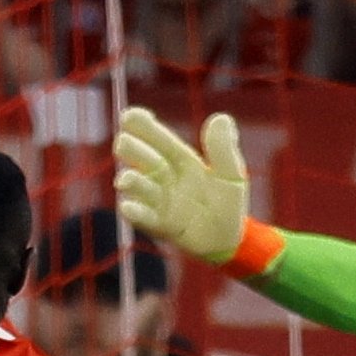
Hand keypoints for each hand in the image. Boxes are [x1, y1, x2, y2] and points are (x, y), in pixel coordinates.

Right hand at [114, 107, 248, 263]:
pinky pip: (144, 216)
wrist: (230, 239)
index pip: (154, 135)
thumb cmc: (227, 202)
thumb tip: (221, 118)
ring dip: (130, 180)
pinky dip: (135, 212)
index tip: (130, 116)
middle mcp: (163, 175)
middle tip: (124, 144)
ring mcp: (159, 199)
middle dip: (129, 148)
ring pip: (137, 185)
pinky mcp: (160, 224)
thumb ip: (223, 148)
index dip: (140, 124)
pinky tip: (128, 207)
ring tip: (126, 180)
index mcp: (178, 157)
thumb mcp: (231, 173)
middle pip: (138, 155)